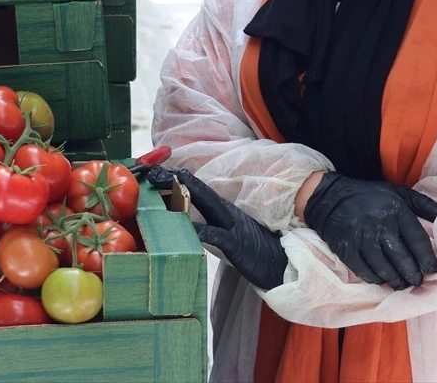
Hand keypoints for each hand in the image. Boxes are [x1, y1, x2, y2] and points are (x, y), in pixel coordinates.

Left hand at [146, 165, 287, 290]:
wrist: (283, 264)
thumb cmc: (257, 250)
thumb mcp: (231, 234)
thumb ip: (213, 224)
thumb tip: (191, 222)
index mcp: (225, 210)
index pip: (198, 190)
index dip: (178, 180)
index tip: (156, 172)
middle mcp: (227, 212)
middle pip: (199, 190)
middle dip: (175, 180)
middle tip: (153, 172)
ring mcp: (232, 226)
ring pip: (206, 204)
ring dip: (184, 194)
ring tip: (165, 185)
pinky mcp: (236, 244)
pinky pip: (216, 234)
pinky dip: (201, 230)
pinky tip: (187, 227)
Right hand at [303, 172, 436, 288]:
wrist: (329, 196)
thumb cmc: (371, 196)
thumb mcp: (400, 193)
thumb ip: (426, 206)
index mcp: (396, 210)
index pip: (418, 241)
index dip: (427, 259)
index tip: (433, 270)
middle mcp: (379, 224)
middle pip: (402, 258)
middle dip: (413, 275)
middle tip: (417, 282)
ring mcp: (361, 236)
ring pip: (384, 268)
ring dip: (396, 280)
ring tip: (402, 285)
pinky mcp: (345, 247)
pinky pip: (364, 270)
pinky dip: (375, 279)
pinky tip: (382, 281)